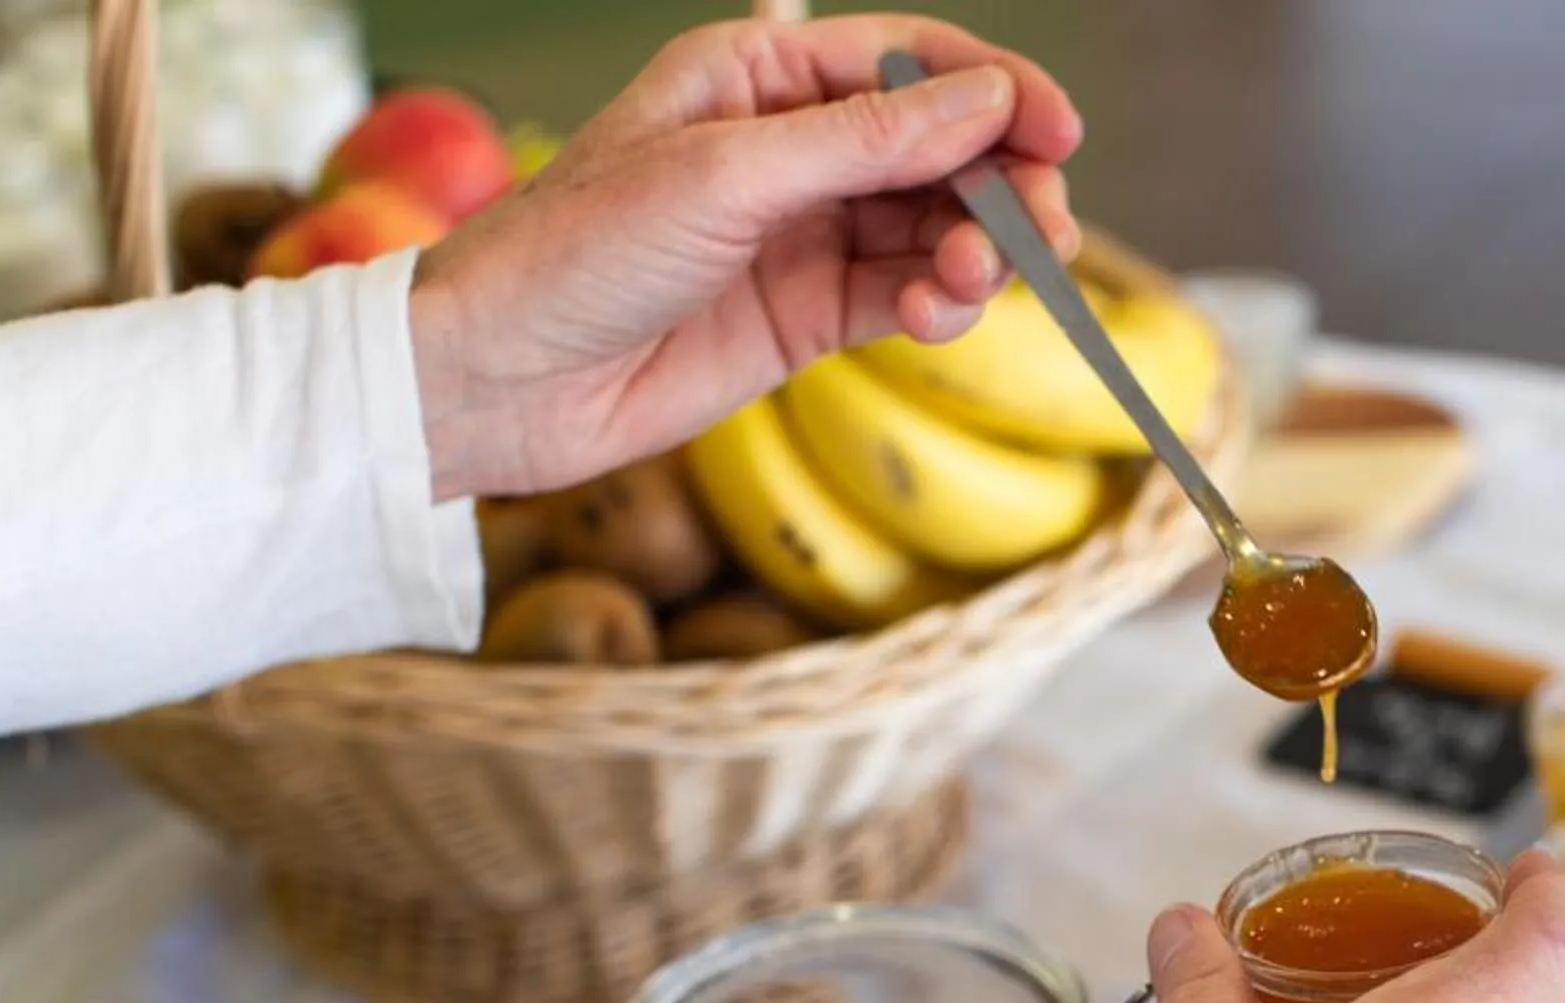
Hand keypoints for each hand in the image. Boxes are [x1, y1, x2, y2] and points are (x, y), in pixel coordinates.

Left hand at [406, 15, 1082, 501]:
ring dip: (976, 255)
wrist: (502, 378)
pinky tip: (933, 318)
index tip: (1062, 133)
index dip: (997, 92)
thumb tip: (988, 102)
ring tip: (968, 284)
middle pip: (942, 149)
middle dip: (1001, 185)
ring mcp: (805, 233)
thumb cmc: (578, 250)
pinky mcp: (808, 314)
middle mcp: (791, 147)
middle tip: (1039, 233)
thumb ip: (865, 143)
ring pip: (936, 227)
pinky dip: (939, 306)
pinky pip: (907, 295)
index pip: (910, 63)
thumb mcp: (727, 177)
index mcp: (759, 77)